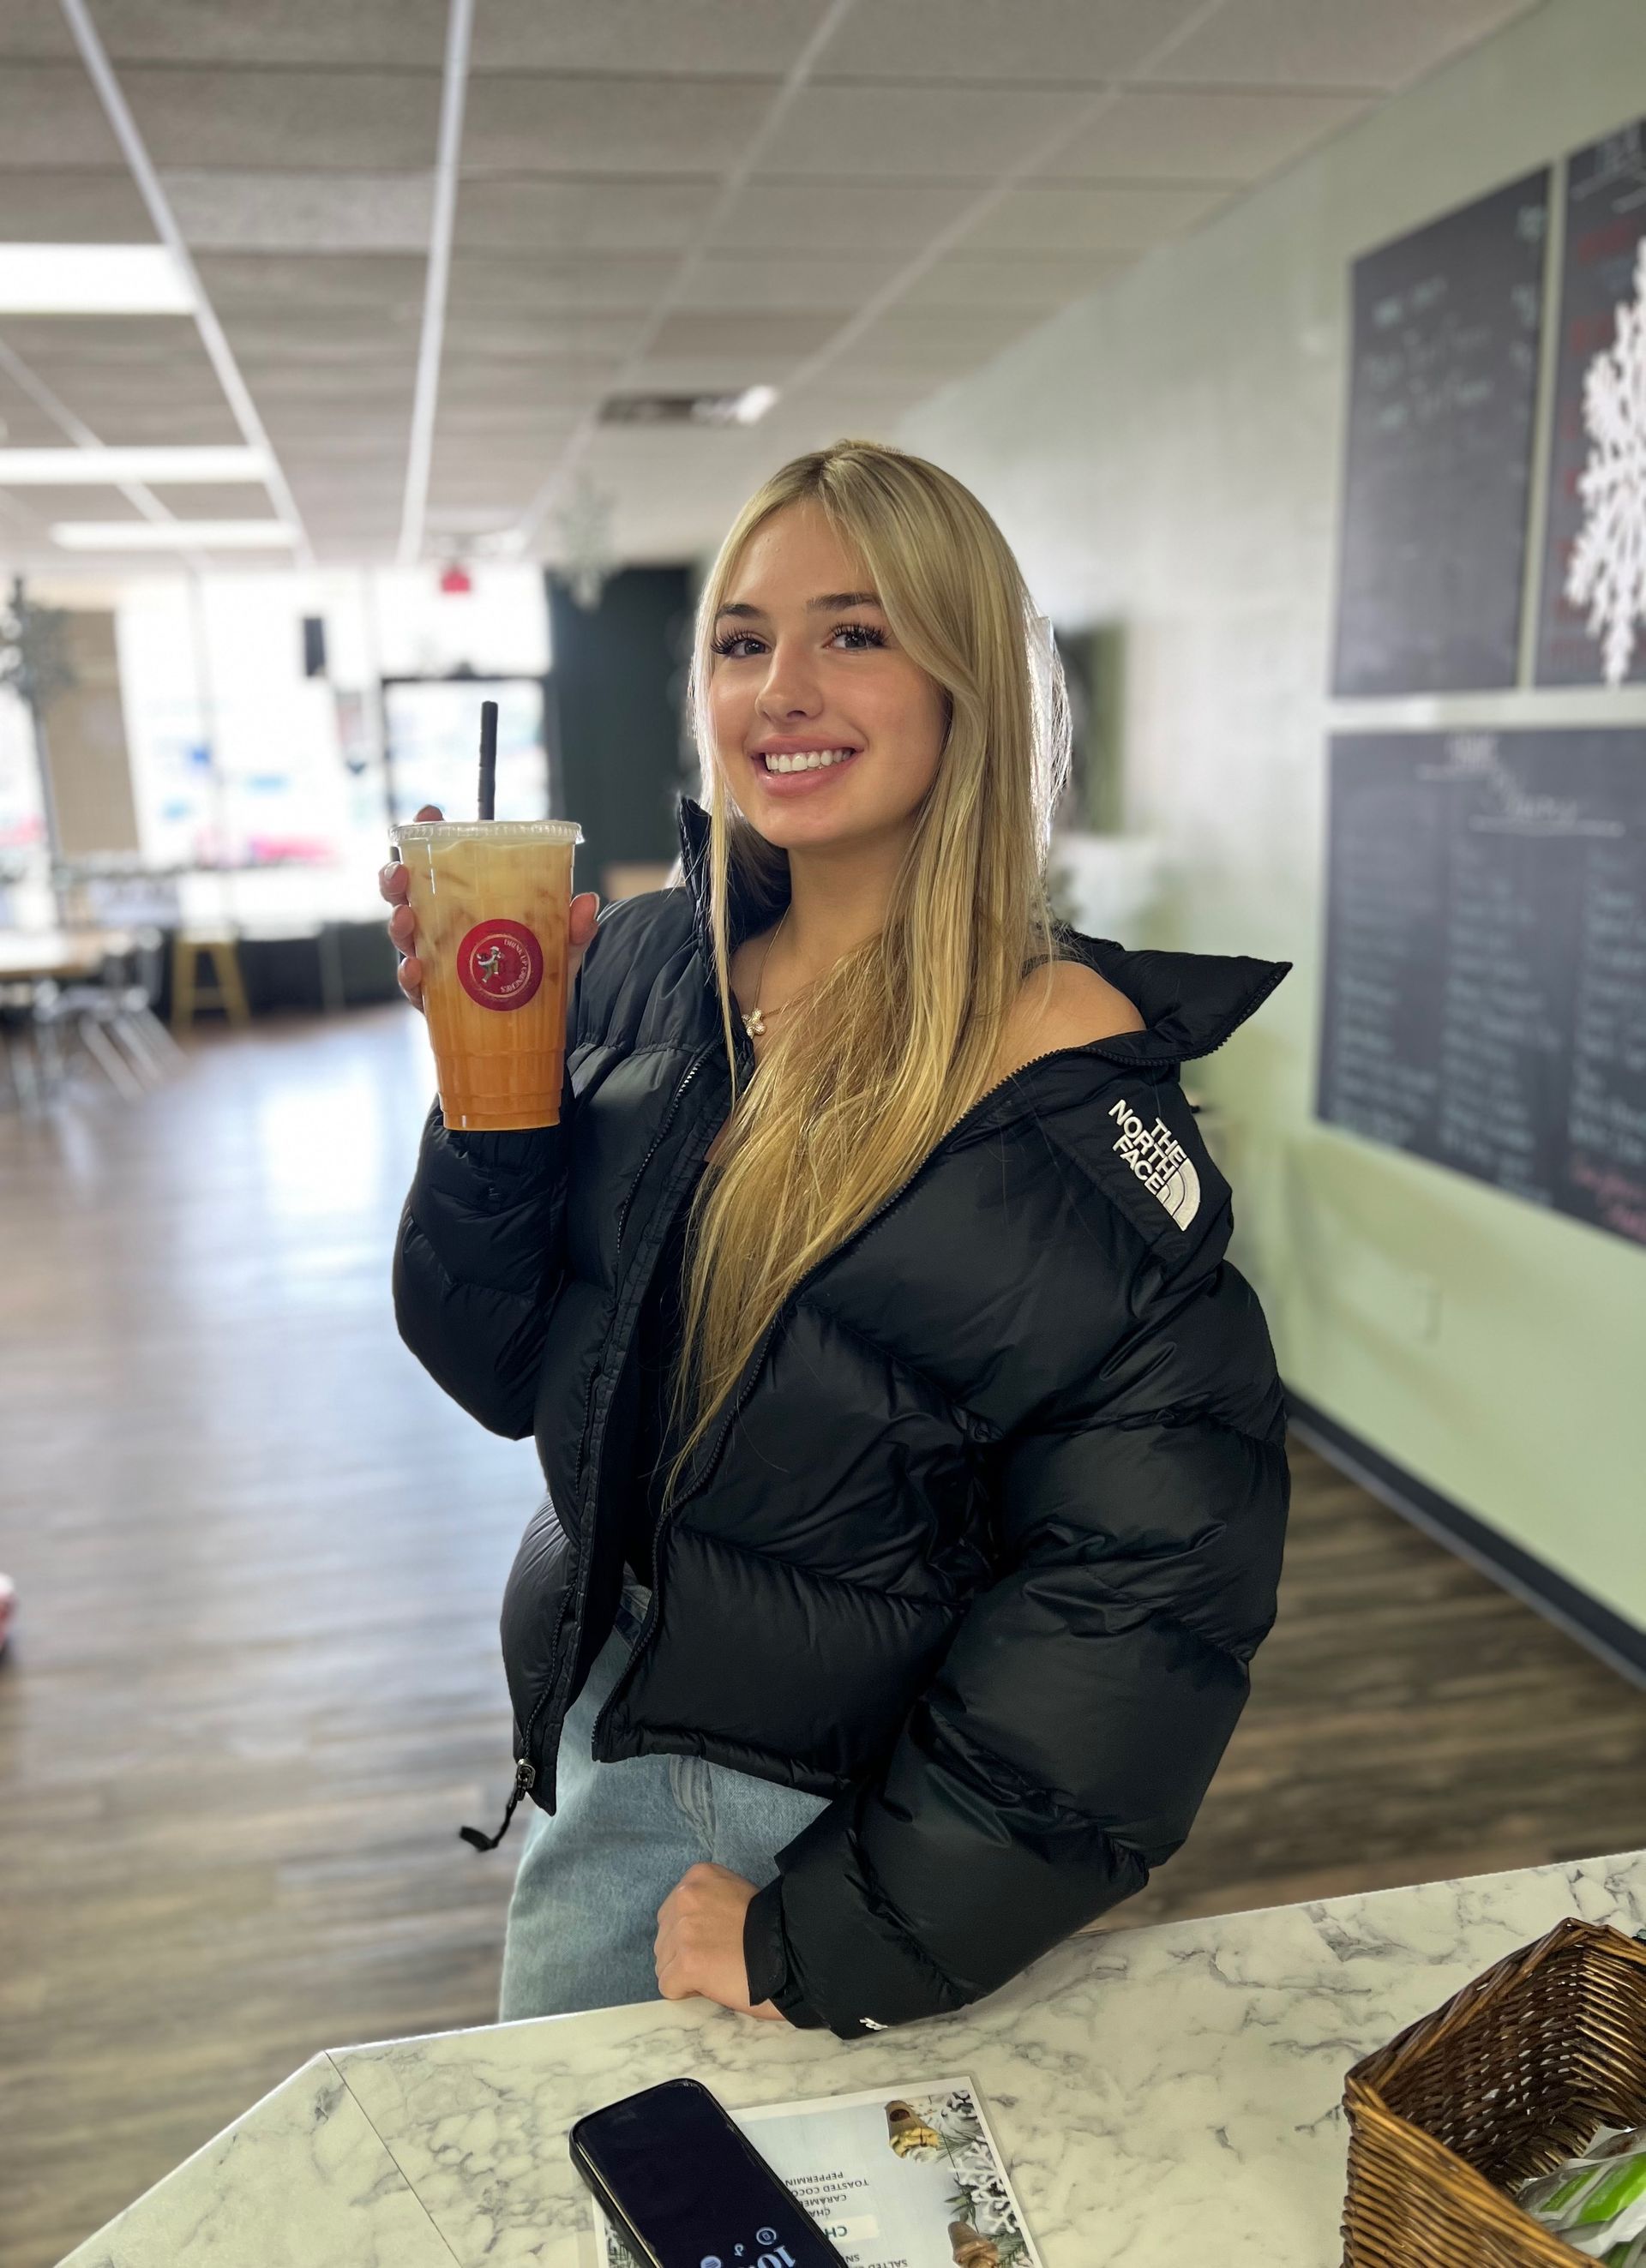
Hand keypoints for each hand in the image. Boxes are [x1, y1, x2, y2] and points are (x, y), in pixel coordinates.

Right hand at [380, 803, 601, 1012]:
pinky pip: (413, 985)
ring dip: (399, 923)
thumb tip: (587, 902)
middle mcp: (441, 927)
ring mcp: (433, 961)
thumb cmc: (537, 975)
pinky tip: (416, 969)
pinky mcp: (432, 999)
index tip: (428, 814)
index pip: (438, 863)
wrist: (532, 1029)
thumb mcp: (560, 947)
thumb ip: (573, 927)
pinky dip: (410, 976)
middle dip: (394, 879)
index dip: (427, 835)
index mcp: (465, 903)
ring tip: (408, 917)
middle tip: (401, 873)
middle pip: (405, 895)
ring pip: (402, 936)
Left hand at [654, 1863, 786, 2021]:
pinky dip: (686, 1991)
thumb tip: (689, 1930)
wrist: (790, 1950)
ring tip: (717, 1972)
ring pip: (663, 1963)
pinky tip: (712, 1984)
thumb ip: (707, 1903)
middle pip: (664, 1937)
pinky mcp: (686, 1963)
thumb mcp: (735, 1893)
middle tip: (716, 1960)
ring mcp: (684, 1930)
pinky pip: (668, 1985)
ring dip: (684, 1974)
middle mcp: (686, 1897)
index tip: (715, 1941)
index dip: (691, 1934)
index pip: (672, 1912)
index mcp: (698, 1876)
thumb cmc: (770, 1928)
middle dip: (683, 1953)